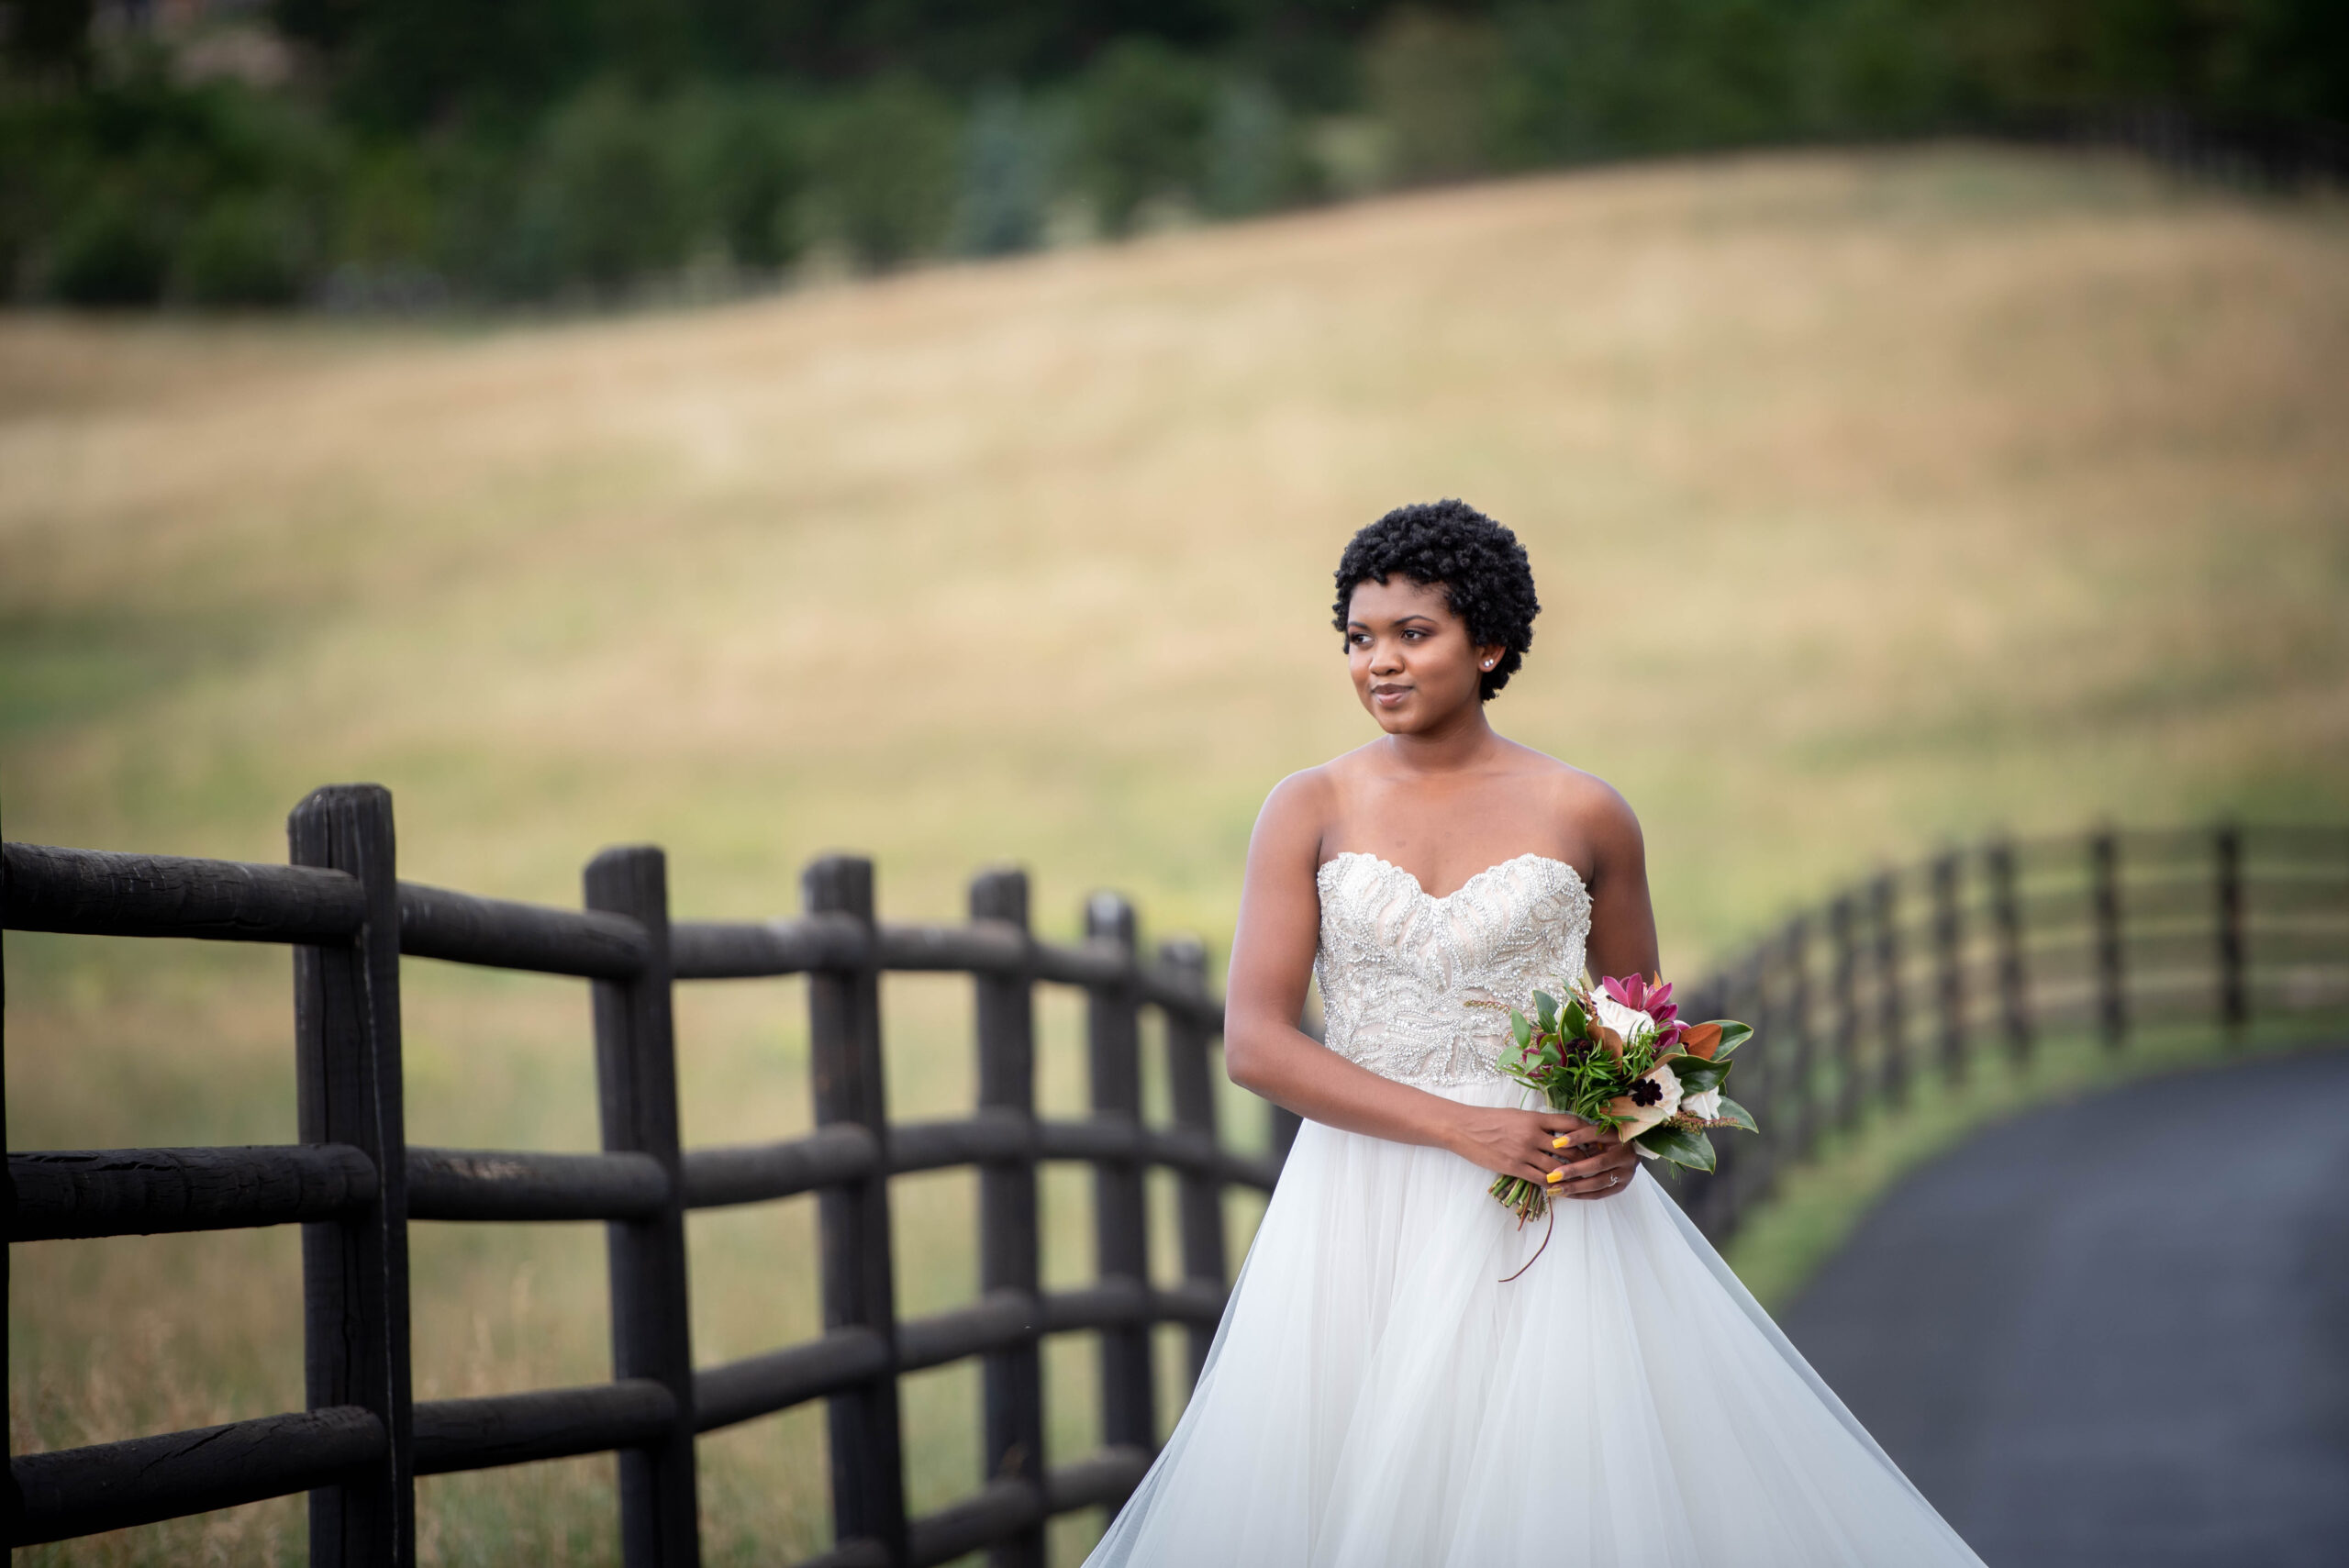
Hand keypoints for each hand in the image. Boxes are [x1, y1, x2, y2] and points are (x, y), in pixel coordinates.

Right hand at [1447, 1105, 1616, 1189]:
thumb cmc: (1490, 1119)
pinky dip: (1553, 1183)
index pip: (1570, 1123)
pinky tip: (1560, 1186)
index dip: (1587, 1131)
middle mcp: (1532, 1135)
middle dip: (1585, 1156)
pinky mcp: (1514, 1167)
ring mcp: (1523, 1153)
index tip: (1596, 1138)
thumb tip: (1559, 1131)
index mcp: (1534, 1118)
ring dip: (1571, 1174)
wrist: (1464, 1128)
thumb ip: (1539, 1123)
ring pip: (1557, 1167)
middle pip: (1569, 1149)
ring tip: (1582, 1178)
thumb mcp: (1517, 1115)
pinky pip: (1540, 1178)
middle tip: (1596, 1162)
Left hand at [1544, 1129, 1639, 1200]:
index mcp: (1620, 1136)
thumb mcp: (1599, 1131)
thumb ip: (1584, 1134)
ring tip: (1556, 1188)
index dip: (1577, 1138)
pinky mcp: (1622, 1186)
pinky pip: (1600, 1194)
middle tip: (1553, 1174)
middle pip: (1598, 1164)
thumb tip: (1559, 1142)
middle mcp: (1626, 1155)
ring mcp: (1626, 1173)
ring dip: (1575, 1186)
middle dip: (1574, 1170)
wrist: (1631, 1151)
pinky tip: (1566, 1194)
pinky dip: (1582, 1195)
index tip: (1556, 1143)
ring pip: (1598, 1182)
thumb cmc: (1608, 1139)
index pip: (1597, 1135)